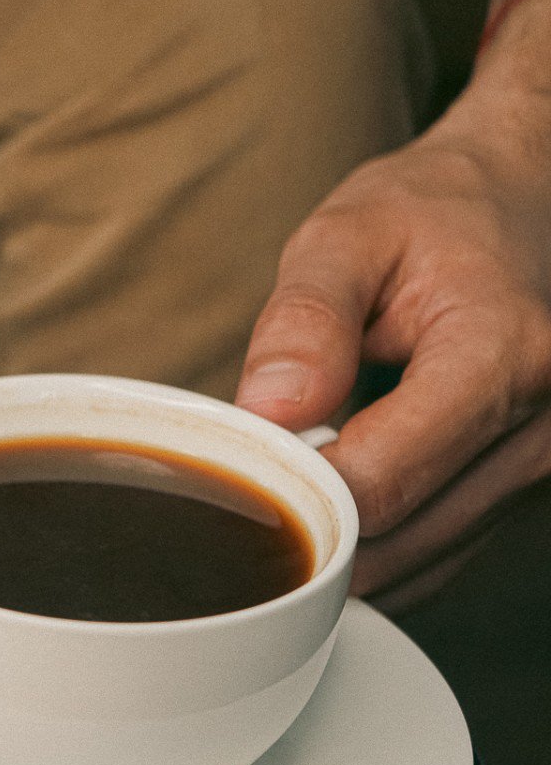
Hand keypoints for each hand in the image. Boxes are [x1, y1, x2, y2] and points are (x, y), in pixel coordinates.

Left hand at [236, 88, 550, 608]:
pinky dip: (383, 542)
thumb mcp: (348, 236)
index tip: (244, 467)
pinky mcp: (533, 490)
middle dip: (313, 522)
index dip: (296, 493)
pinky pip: (442, 554)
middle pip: (399, 538)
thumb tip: (266, 413)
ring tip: (304, 467)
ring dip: (347, 540)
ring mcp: (548, 467)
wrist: (523, 201)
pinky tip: (346, 491)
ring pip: (420, 562)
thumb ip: (303, 322)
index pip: (382, 482)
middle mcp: (546, 425)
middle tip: (255, 472)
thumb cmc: (434, 213)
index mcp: (502, 354)